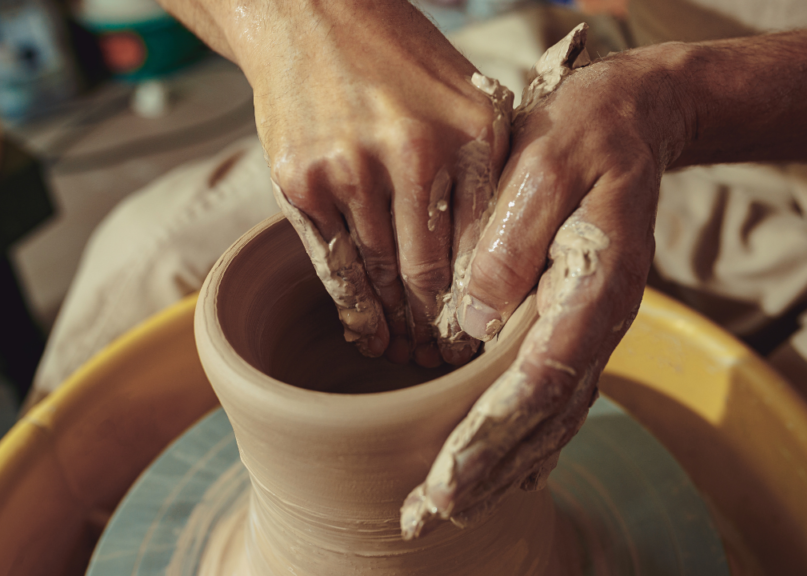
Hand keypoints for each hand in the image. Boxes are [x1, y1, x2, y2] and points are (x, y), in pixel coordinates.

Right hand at [226, 0, 512, 364]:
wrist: (311, 16)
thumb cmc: (403, 62)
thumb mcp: (469, 99)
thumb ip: (491, 169)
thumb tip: (507, 254)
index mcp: (466, 136)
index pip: (483, 246)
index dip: (483, 303)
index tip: (484, 339)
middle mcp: (409, 155)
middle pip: (429, 273)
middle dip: (439, 329)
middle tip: (446, 362)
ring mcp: (348, 171)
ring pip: (380, 276)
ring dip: (397, 326)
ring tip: (409, 355)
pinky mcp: (299, 183)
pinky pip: (332, 264)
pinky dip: (353, 308)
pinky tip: (368, 332)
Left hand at [402, 29, 692, 537]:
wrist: (633, 123)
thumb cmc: (585, 134)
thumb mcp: (546, 162)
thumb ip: (514, 239)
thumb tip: (471, 321)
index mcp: (595, 287)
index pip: (540, 381)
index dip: (491, 436)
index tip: (443, 482)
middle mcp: (600, 322)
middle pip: (544, 419)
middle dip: (485, 474)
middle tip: (425, 518)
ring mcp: (592, 329)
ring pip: (551, 419)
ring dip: (500, 470)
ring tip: (447, 511)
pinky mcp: (577, 325)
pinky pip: (555, 399)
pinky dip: (525, 442)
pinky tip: (498, 471)